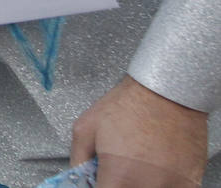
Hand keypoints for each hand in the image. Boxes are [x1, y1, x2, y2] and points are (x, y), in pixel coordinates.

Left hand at [69, 75, 205, 186]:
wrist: (166, 92)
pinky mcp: (191, 183)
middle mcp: (148, 186)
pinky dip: (160, 183)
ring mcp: (172, 186)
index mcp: (119, 176)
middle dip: (117, 183)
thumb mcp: (85, 128)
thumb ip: (78, 161)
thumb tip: (79, 179)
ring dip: (138, 183)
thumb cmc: (127, 105)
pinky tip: (154, 167)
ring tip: (136, 164)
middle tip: (116, 170)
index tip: (99, 181)